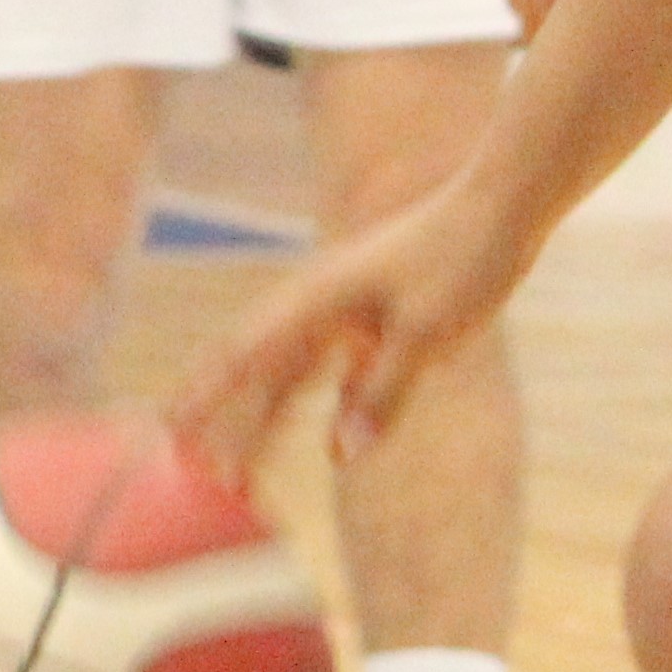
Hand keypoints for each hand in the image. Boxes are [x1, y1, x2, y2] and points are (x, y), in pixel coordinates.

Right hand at [170, 177, 542, 486]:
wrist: (500, 209)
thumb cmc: (460, 261)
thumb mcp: (423, 332)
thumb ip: (380, 395)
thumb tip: (339, 460)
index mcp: (315, 301)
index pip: (241, 357)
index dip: (202, 397)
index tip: (171, 433)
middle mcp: (317, 305)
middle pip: (254, 370)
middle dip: (217, 416)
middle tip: (185, 461)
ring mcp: (343, 312)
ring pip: (288, 374)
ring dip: (262, 417)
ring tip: (237, 462)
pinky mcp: (373, 320)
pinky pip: (330, 371)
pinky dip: (314, 405)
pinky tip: (316, 439)